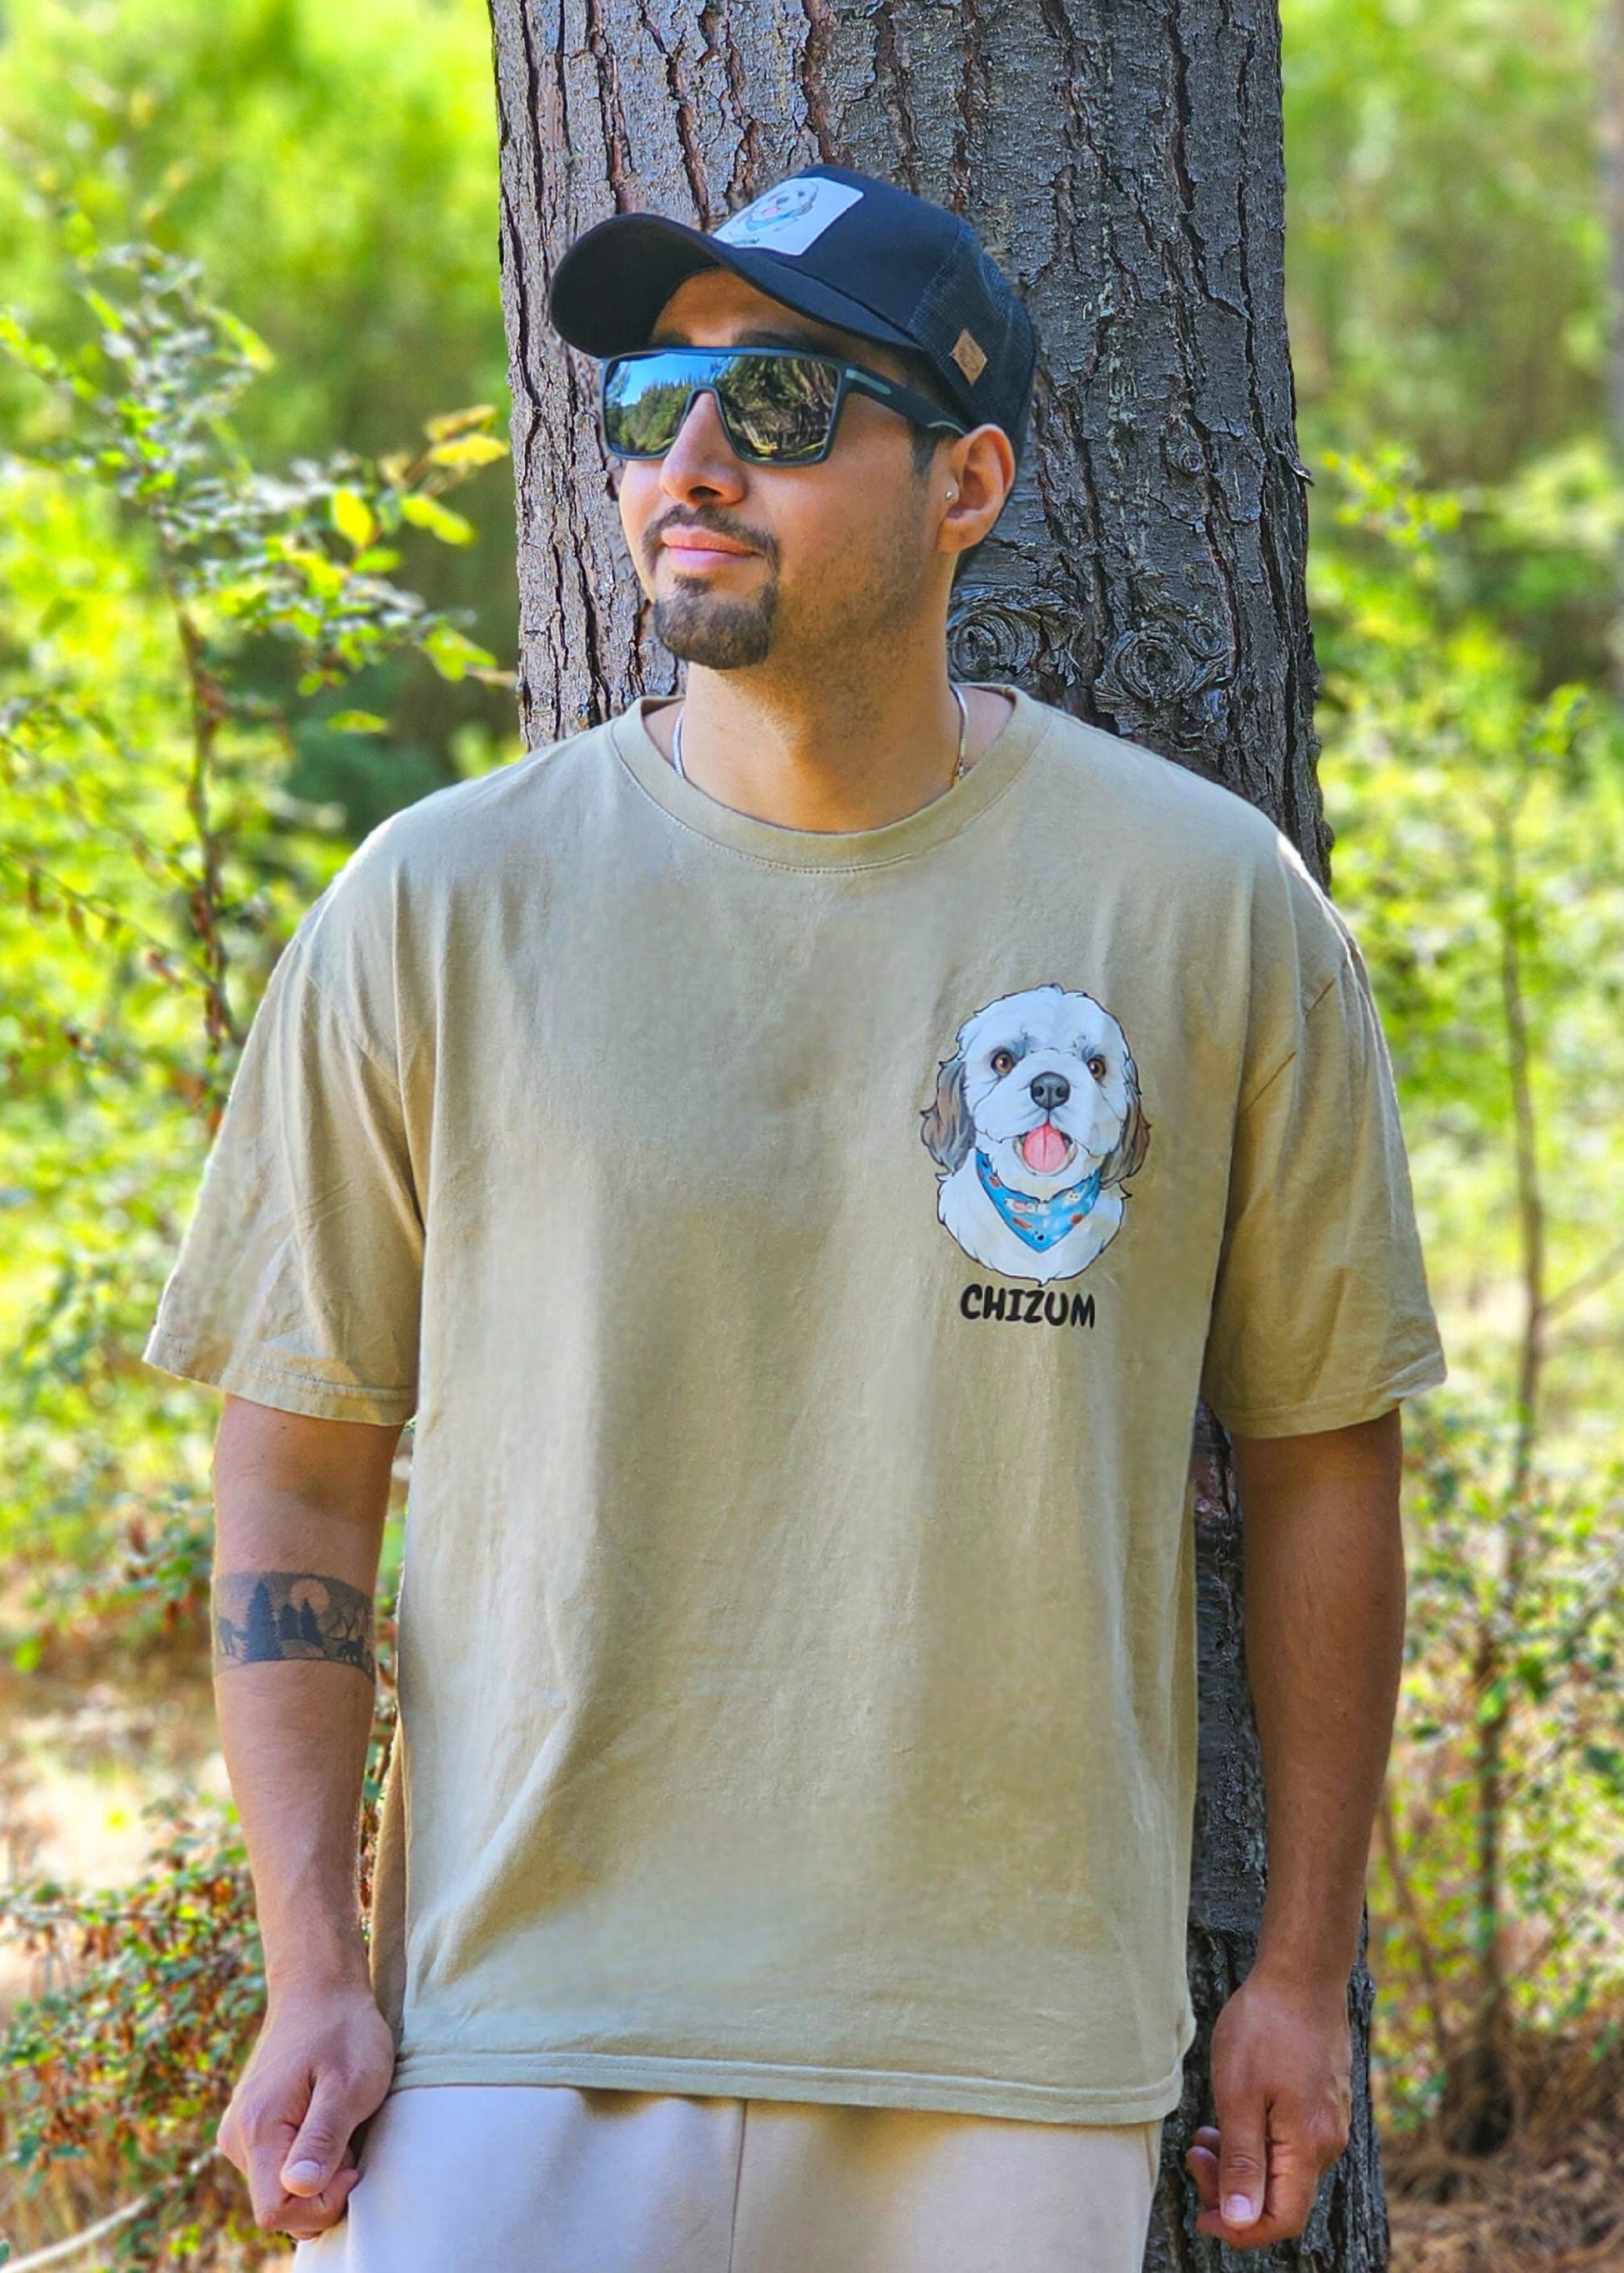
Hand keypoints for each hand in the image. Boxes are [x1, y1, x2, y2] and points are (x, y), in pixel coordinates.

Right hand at [217, 1980, 395, 2238]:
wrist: (319, 1987)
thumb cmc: (343, 2031)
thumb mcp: (349, 2084)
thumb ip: (322, 2138)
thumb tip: (298, 2189)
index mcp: (257, 2128)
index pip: (275, 2212)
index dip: (320, 2205)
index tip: (352, 2164)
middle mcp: (236, 2136)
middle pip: (277, 2205)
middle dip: (321, 2189)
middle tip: (348, 2138)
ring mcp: (239, 2132)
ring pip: (277, 2188)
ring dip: (316, 2172)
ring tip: (337, 2123)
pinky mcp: (249, 2126)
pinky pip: (275, 2167)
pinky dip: (305, 2158)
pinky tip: (323, 2122)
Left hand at [1185, 1968, 1352, 2249]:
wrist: (1302, 1973)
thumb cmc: (1265, 2026)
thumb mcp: (1238, 2094)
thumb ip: (1242, 2161)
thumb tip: (1241, 2222)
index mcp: (1308, 2147)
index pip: (1280, 2221)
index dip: (1239, 2229)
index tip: (1200, 2213)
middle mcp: (1327, 2142)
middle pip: (1280, 2198)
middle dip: (1230, 2190)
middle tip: (1192, 2154)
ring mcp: (1328, 2121)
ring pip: (1282, 2169)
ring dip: (1239, 2162)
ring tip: (1202, 2133)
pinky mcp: (1322, 2102)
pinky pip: (1288, 2142)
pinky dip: (1255, 2141)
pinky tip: (1229, 2116)